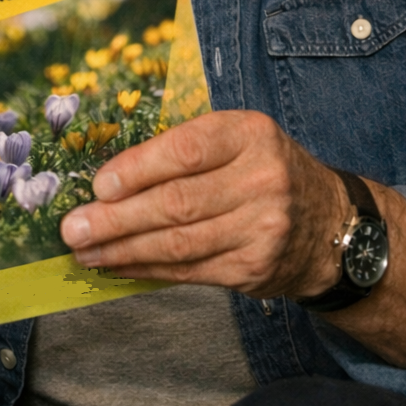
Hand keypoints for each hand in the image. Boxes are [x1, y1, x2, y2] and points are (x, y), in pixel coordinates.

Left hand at [59, 109, 345, 299]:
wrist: (332, 224)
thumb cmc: (263, 168)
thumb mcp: (237, 138)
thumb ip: (184, 149)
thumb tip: (108, 178)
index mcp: (250, 134)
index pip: (186, 150)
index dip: (138, 169)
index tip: (98, 185)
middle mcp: (261, 180)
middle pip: (178, 203)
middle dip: (117, 218)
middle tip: (74, 227)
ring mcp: (262, 229)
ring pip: (179, 243)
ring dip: (124, 250)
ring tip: (84, 251)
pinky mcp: (254, 269)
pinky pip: (189, 271)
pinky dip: (147, 270)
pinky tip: (117, 265)